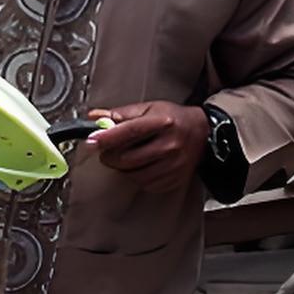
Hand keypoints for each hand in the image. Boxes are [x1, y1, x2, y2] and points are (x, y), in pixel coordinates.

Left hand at [83, 101, 207, 192]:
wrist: (202, 133)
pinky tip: (141, 165)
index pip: (129, 131)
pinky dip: (137, 176)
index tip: (91, 141)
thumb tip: (95, 117)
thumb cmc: (173, 119)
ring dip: (123, 168)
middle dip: (110, 156)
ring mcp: (174, 165)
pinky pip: (145, 184)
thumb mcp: (149, 109)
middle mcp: (170, 145)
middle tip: (107, 151)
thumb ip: (121, 114)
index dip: (107, 137)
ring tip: (126, 156)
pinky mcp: (174, 179)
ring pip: (134, 174)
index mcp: (162, 122)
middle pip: (128, 158)